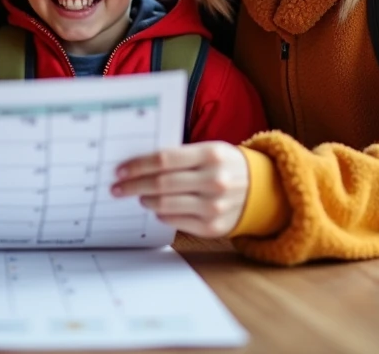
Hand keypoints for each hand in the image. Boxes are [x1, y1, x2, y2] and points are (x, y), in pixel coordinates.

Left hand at [111, 142, 249, 237]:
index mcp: (210, 155)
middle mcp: (214, 180)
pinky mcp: (213, 227)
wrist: (260, 189)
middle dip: (134, 185)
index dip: (138, 165)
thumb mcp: (209, 151)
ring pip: (166, 205)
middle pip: (161, 184)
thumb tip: (140, 164)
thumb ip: (179, 155)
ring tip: (138, 196)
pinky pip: (176, 221)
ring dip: (146, 200)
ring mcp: (214, 206)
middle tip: (118, 187)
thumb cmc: (224, 165)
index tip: (121, 170)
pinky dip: (162, 214)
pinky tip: (156, 209)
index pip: (164, 159)